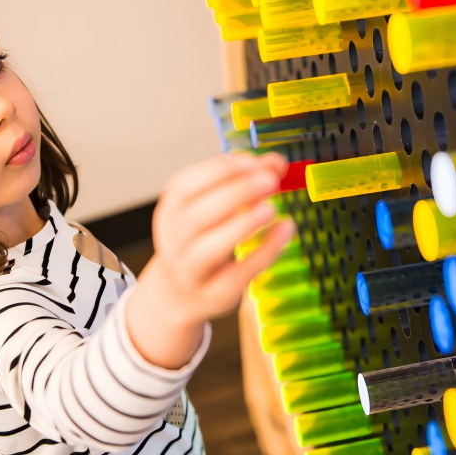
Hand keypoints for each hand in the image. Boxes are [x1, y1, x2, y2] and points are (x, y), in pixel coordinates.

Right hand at [126, 153, 296, 368]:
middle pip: (196, 215)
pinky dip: (264, 251)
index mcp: (171, 209)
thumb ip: (243, 183)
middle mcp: (174, 239)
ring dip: (241, 225)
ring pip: (207, 248)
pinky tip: (284, 231)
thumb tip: (276, 163)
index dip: (218, 171)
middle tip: (269, 180)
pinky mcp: (215, 293)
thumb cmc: (200, 241)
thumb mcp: (211, 208)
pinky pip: (238, 274)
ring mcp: (191, 270)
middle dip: (234, 194)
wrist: (181, 292)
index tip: (250, 161)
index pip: (185, 185)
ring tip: (270, 208)